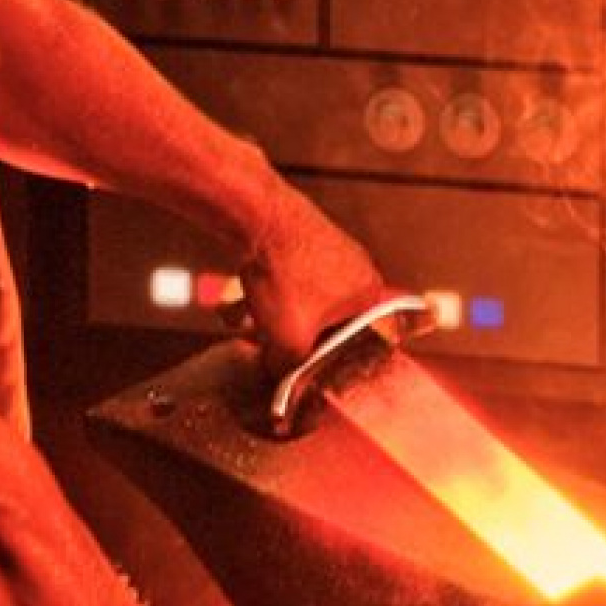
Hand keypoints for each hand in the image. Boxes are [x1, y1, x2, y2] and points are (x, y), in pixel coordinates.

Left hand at [237, 187, 386, 373]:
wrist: (258, 216)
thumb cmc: (283, 276)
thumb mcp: (288, 342)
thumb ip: (291, 371)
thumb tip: (282, 389)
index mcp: (369, 296)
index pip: (350, 343)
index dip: (318, 358)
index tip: (294, 363)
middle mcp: (359, 269)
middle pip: (322, 322)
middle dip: (288, 335)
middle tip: (262, 342)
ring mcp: (334, 248)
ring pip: (300, 300)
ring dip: (269, 315)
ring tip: (240, 320)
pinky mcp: (306, 236)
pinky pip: (287, 277)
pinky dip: (265, 291)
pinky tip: (236, 302)